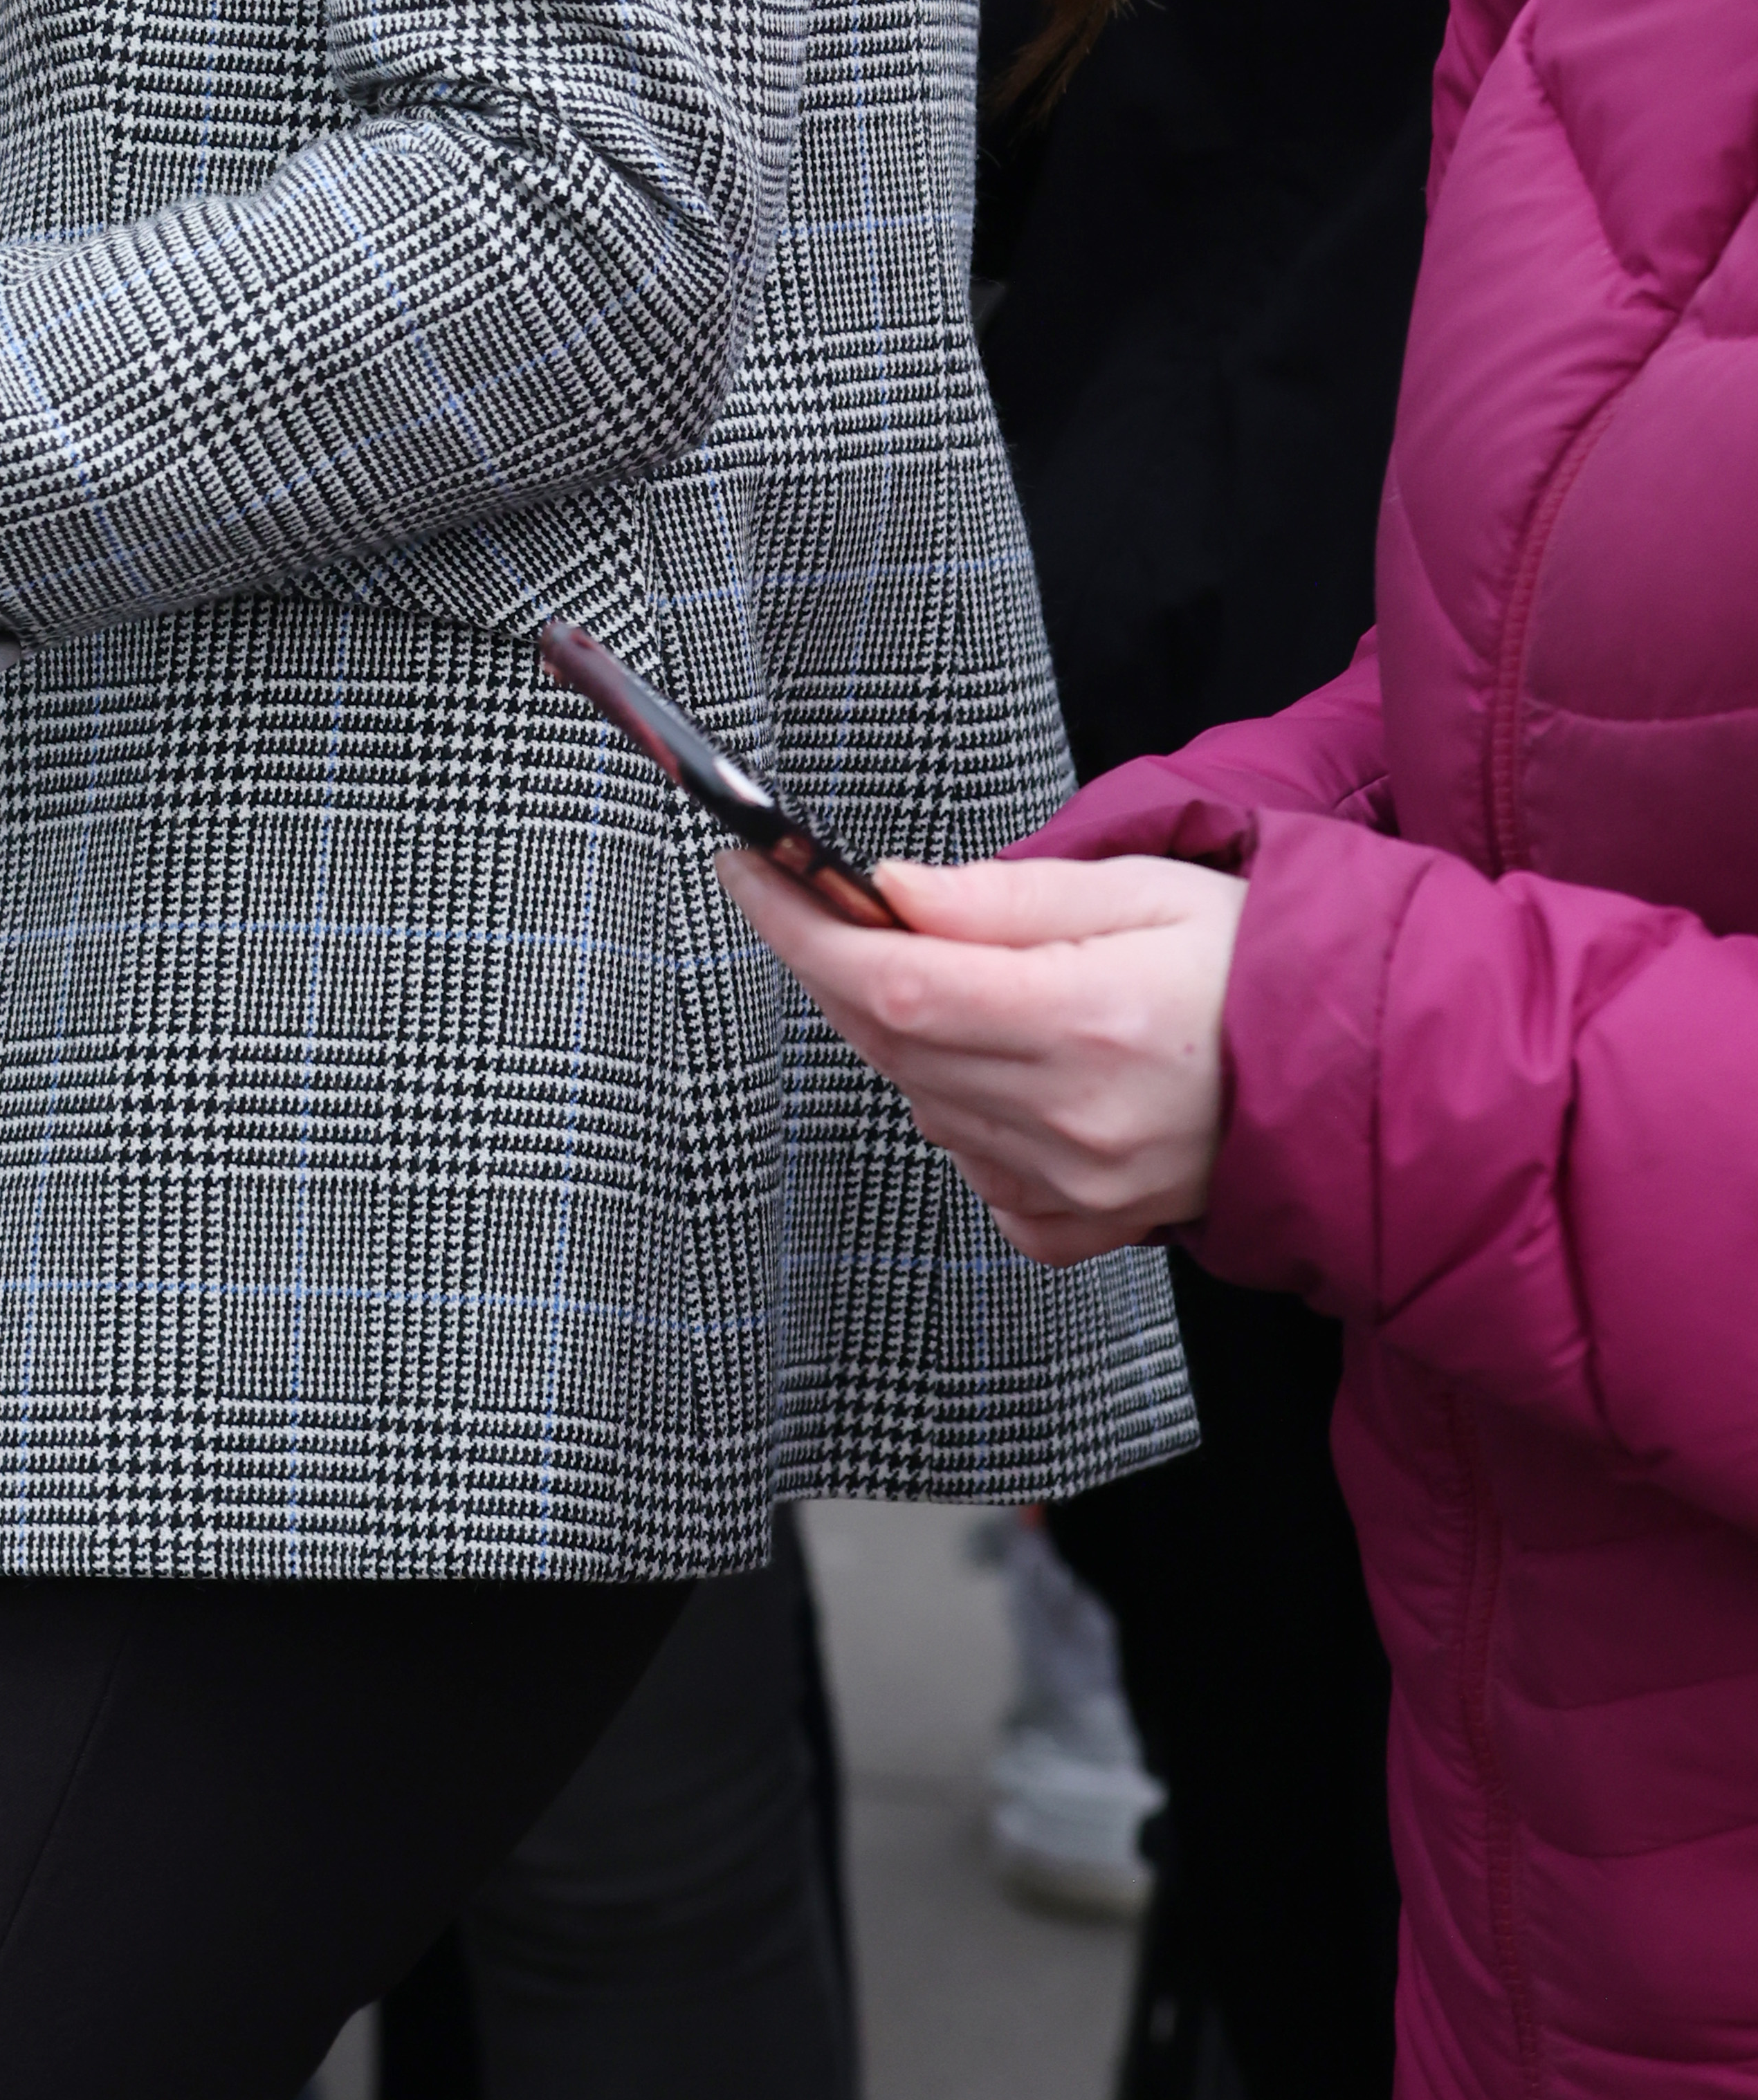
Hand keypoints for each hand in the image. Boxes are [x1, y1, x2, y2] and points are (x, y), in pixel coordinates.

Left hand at [723, 842, 1241, 1264]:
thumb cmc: (1252, 963)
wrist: (1354, 1075)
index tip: (745, 869)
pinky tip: (1006, 1064)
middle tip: (817, 898)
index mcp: (1090, 1018)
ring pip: (917, 1101)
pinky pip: (967, 1165)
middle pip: (888, 1042)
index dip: (800, 926)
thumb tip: (885, 891)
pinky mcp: (1079, 1230)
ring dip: (901, 1033)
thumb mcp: (1140, 888)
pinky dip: (955, 1108)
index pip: (892, 981)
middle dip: (832, 963)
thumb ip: (1003, 898)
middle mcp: (1074, 1119)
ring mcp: (1075, 1189)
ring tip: (958, 975)